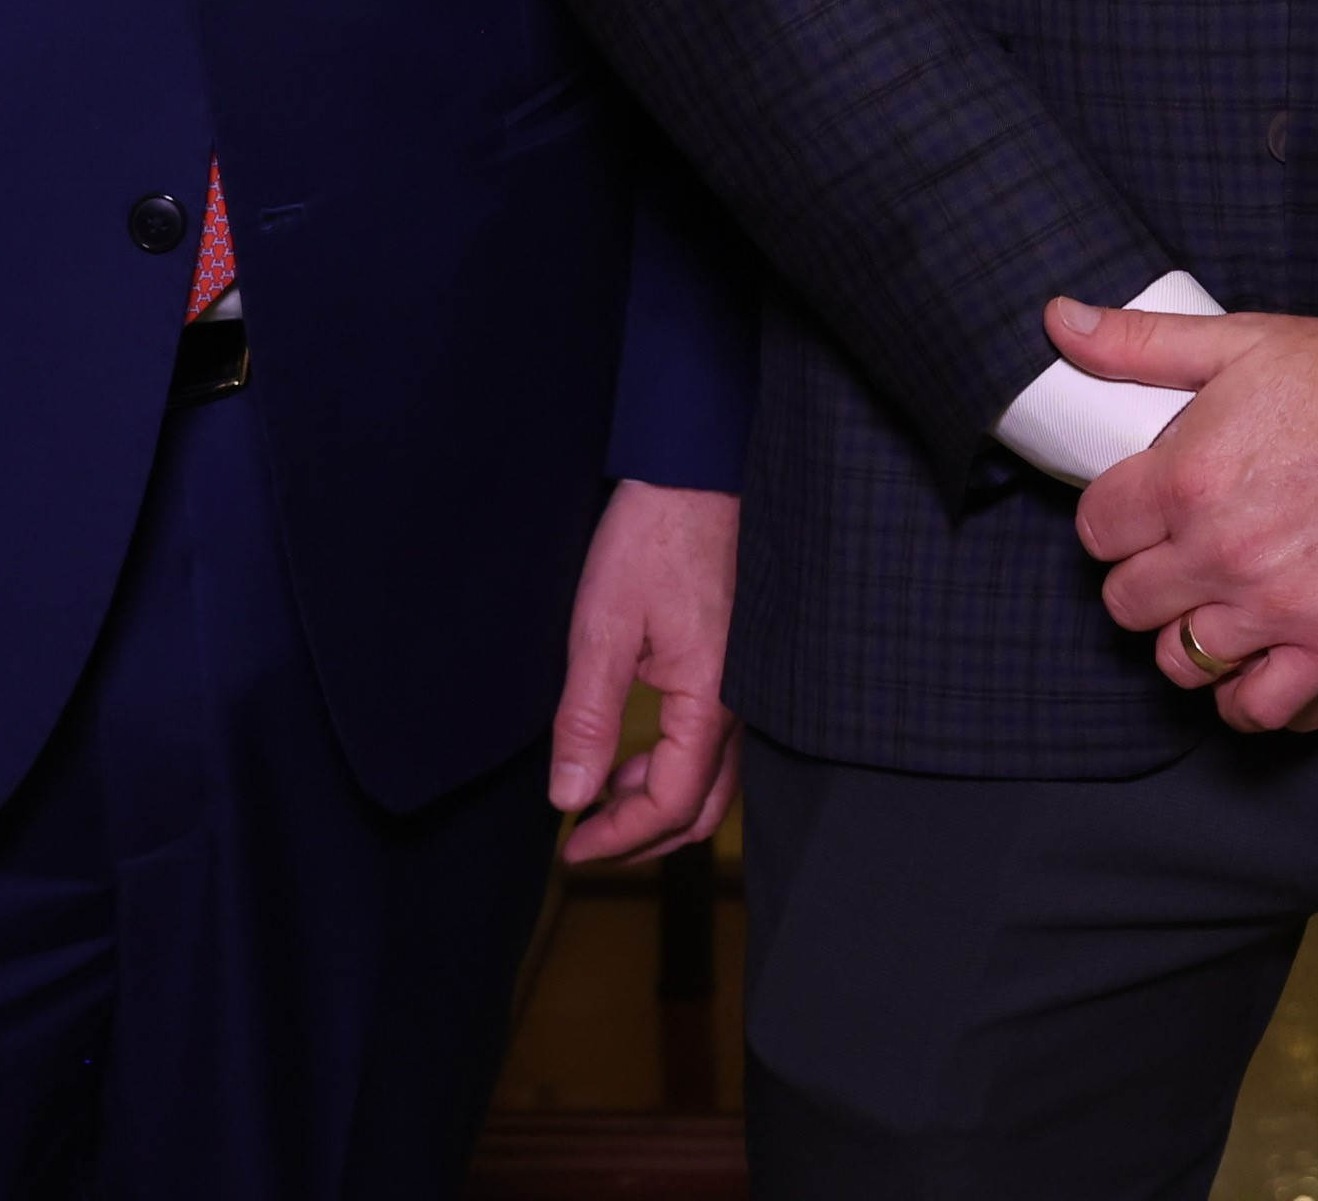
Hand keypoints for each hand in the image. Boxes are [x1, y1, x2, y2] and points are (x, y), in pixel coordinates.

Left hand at [549, 478, 743, 866]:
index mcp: (711, 701)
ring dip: (657, 801)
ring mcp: (747, 685)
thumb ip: (589, 720)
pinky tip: (636, 749)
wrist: (699, 469)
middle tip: (586, 840)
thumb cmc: (654, 538)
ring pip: (713, 778)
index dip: (620, 838)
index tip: (571, 847)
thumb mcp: (602, 629)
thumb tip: (569, 796)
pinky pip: (714, 742)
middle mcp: (741, 704)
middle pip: (702, 807)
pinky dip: (674, 766)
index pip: (671, 805)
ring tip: (600, 794)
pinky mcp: (740, 664)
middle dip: (643, 837)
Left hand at [1057, 293, 1317, 731]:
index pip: (1095, 533)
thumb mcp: (1240, 340)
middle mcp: (1218, 550)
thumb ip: (1141, 342)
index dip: (1113, 524)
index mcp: (1184, 476)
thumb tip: (1058, 320)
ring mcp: (1274, 605)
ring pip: (1181, 662)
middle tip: (1177, 562)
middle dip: (1144, 582)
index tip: (1140, 516)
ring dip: (1187, 640)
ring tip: (1213, 612)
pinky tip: (1253, 667)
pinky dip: (1246, 699)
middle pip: (1127, 604)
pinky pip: (1259, 708)